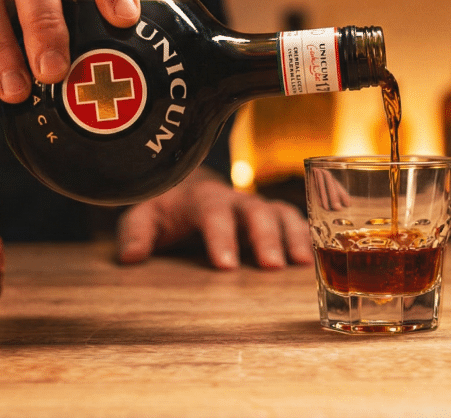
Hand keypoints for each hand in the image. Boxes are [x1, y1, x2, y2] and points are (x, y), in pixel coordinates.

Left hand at [116, 166, 313, 269]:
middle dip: (265, 237)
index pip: (213, 213)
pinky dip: (309, 235)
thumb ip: (136, 231)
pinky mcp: (273, 217)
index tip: (225, 266)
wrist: (188, 184)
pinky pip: (295, 221)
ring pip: (281, 213)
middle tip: (272, 266)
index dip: (221, 237)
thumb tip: (130, 257)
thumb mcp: (143, 214)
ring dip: (294, 236)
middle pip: (255, 211)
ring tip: (303, 264)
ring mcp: (257, 207)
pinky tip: (320, 258)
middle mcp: (235, 199)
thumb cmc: (165, 207)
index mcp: (203, 198)